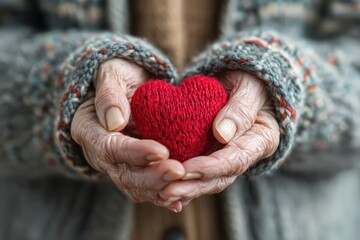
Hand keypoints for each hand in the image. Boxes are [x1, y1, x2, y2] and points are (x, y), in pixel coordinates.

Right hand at [71, 59, 184, 211]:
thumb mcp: (111, 73)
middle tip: (179, 171)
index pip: (108, 147)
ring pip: (135, 186)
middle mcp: (100, 153)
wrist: (127, 84)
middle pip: (122, 174)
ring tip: (185, 186)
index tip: (161, 150)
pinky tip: (180, 200)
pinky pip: (146, 188)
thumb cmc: (118, 74)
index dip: (134, 152)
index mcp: (89, 129)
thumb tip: (115, 123)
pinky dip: (162, 195)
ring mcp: (116, 164)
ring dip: (160, 189)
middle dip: (152, 176)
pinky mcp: (133, 169)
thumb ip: (109, 94)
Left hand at [158, 71, 279, 205]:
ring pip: (207, 180)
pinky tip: (160, 186)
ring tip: (160, 193)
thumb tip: (222, 134)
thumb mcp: (250, 87)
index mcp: (261, 140)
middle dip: (193, 186)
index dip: (211, 167)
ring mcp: (227, 156)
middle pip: (220, 178)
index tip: (186, 169)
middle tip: (167, 191)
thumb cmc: (250, 80)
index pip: (236, 160)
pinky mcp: (211, 154)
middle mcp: (244, 154)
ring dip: (184, 188)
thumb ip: (240, 110)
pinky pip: (196, 170)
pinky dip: (180, 179)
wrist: (243, 81)